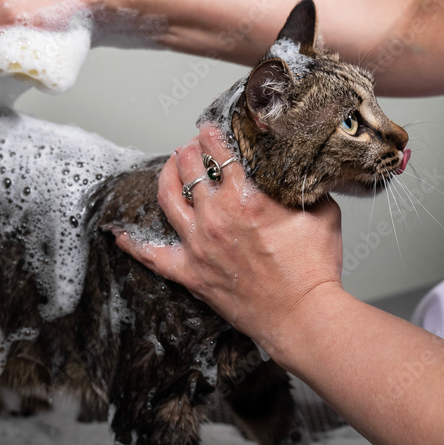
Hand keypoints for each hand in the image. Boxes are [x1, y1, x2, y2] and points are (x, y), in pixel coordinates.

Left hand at [114, 124, 344, 352]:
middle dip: (188, 151)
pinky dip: (133, 245)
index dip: (211, 135)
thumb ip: (304, 185)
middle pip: (189, 168)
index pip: (219, 151)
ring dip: (166, 176)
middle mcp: (216, 216)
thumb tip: (299, 168)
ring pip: (167, 198)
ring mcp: (199, 244)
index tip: (208, 130)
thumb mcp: (322, 212)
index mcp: (247, 197)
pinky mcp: (191, 273)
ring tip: (170, 167)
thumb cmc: (314, 269)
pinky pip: (152, 256)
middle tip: (190, 147)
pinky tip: (121, 235)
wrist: (302, 315)